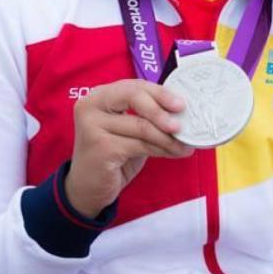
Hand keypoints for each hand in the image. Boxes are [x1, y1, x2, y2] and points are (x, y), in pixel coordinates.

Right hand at [65, 80, 194, 218]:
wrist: (88, 187)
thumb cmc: (112, 155)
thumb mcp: (129, 130)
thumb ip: (147, 117)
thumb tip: (181, 112)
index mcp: (99, 95)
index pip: (134, 85)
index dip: (160, 93)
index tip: (181, 104)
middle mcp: (91, 105)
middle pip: (134, 97)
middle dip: (162, 109)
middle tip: (181, 124)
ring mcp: (92, 126)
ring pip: (142, 125)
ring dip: (168, 137)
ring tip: (184, 145)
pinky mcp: (100, 147)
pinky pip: (141, 145)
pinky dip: (162, 149)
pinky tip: (173, 153)